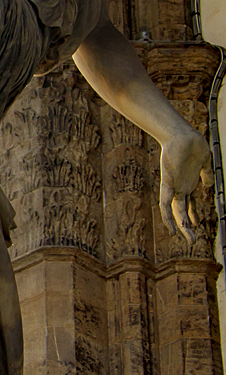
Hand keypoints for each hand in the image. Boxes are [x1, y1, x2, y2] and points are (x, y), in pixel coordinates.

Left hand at [159, 129, 213, 243]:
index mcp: (189, 183)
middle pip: (182, 211)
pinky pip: (164, 202)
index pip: (190, 204)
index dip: (192, 215)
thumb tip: (210, 185)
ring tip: (189, 239)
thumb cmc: (193, 144)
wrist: (183, 134)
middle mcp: (181, 187)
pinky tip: (171, 228)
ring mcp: (174, 185)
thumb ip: (206, 174)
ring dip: (181, 226)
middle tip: (192, 240)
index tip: (196, 225)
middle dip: (187, 226)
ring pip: (175, 211)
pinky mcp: (167, 182)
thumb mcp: (204, 162)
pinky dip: (167, 216)